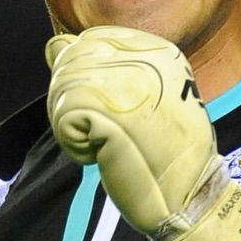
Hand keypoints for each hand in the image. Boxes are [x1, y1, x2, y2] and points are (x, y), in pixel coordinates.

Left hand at [46, 26, 240, 240]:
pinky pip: (63, 116)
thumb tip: (52, 46)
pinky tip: (102, 156)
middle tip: (103, 134)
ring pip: (63, 87)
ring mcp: (129, 83)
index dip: (86, 77)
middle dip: (74, 100)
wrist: (187, 199)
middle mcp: (147, 58)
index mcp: (161, 52)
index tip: (110, 113)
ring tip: (107, 146)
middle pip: (72, 59)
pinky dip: (73, 144)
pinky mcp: (110, 111)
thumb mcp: (137, 102)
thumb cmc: (165, 157)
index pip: (93, 40)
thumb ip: (100, 69)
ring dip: (74, 125)